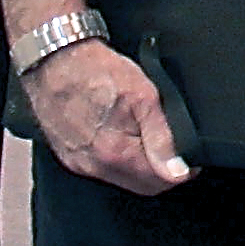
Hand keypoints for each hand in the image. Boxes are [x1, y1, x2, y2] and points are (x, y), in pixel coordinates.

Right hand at [26, 39, 190, 195]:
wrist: (54, 60)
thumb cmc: (95, 72)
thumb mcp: (143, 97)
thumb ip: (163, 138)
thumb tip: (178, 170)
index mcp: (115, 154)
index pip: (160, 182)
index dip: (182, 171)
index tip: (190, 159)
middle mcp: (94, 166)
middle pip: (141, 185)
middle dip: (162, 172)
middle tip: (172, 147)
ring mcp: (79, 162)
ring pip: (122, 178)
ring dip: (139, 165)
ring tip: (146, 135)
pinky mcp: (68, 155)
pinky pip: (101, 168)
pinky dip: (118, 158)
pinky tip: (121, 135)